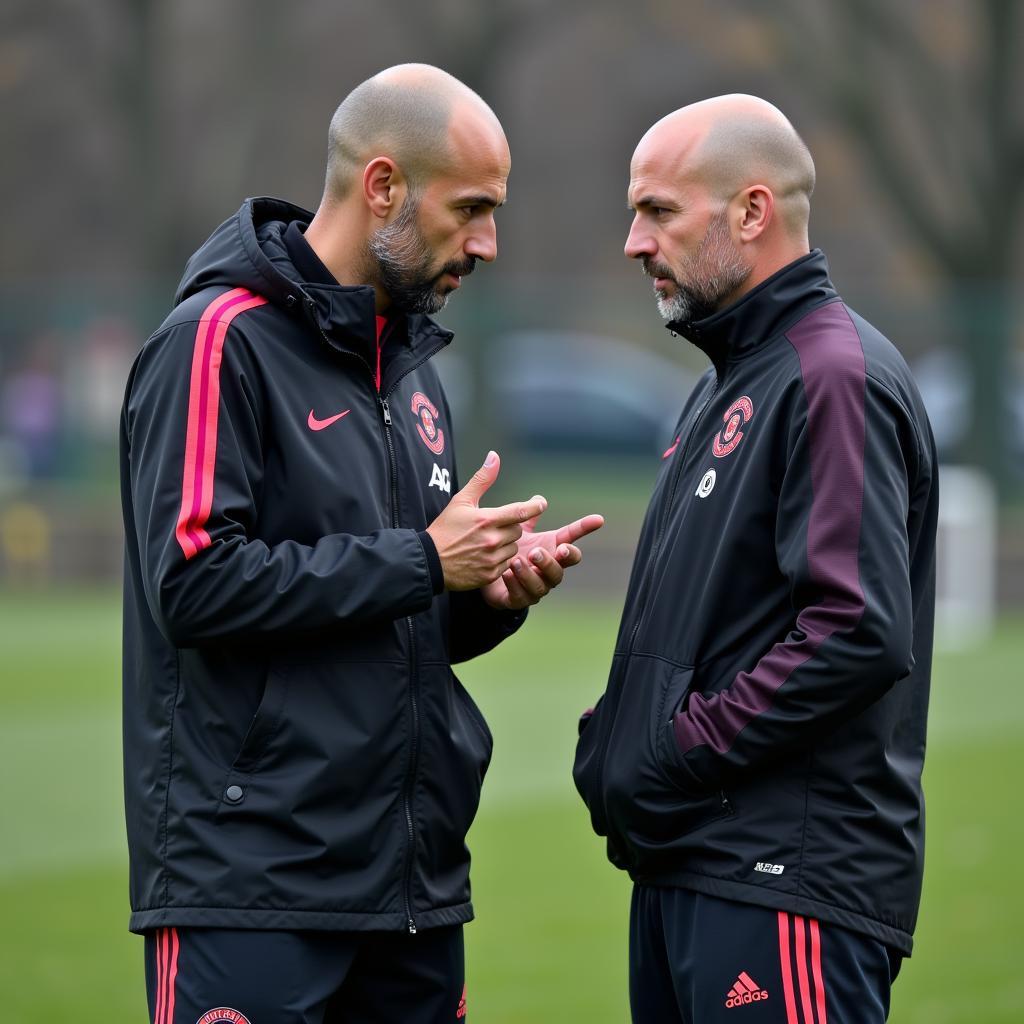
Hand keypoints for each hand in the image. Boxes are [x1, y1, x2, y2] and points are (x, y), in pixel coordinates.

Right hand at [426, 451, 547, 590]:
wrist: (430, 561)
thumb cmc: (445, 529)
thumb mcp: (461, 500)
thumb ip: (482, 479)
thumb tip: (494, 456)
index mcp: (487, 519)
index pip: (520, 511)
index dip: (535, 506)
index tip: (541, 503)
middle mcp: (492, 539)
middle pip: (518, 531)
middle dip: (509, 528)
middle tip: (491, 529)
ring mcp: (492, 558)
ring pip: (514, 548)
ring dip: (505, 545)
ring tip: (485, 544)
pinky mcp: (491, 574)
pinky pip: (507, 564)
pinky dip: (500, 561)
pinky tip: (484, 557)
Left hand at [480, 506, 604, 610]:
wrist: (490, 575)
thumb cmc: (511, 551)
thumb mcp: (519, 531)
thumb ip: (528, 516)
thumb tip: (538, 499)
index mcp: (551, 551)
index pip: (572, 539)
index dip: (584, 529)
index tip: (598, 519)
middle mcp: (547, 571)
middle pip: (559, 570)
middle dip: (549, 562)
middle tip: (535, 552)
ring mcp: (535, 588)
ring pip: (541, 586)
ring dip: (529, 574)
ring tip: (516, 561)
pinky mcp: (518, 600)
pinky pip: (521, 597)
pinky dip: (515, 585)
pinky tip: (506, 574)